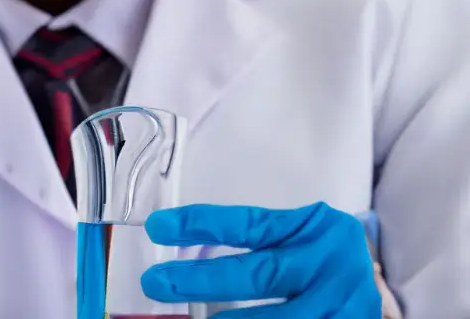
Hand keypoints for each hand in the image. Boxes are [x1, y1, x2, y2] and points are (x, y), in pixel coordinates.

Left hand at [142, 202, 380, 316]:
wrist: (375, 290)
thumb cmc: (320, 260)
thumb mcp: (297, 237)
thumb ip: (255, 245)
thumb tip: (183, 259)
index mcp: (310, 229)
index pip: (248, 225)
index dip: (202, 225)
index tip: (158, 227)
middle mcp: (327, 266)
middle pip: (258, 275)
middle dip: (202, 281)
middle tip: (156, 283)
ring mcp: (341, 307)